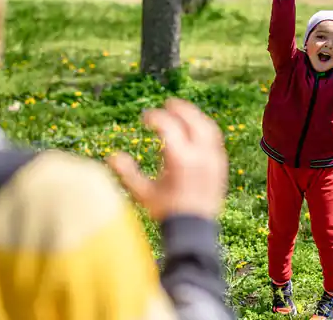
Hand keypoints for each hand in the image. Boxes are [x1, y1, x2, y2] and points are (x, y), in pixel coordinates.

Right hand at [107, 98, 227, 221]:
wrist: (194, 229)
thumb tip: (111, 156)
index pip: (168, 126)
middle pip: (192, 120)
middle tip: (168, 103)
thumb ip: (127, 174)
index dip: (155, 117)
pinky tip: (196, 129)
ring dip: (194, 116)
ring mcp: (214, 159)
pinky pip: (215, 139)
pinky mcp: (221, 165)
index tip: (145, 117)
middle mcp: (200, 156)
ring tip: (183, 112)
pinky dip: (204, 129)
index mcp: (180, 159)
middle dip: (179, 109)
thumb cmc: (167, 212)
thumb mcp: (144, 193)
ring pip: (207, 127)